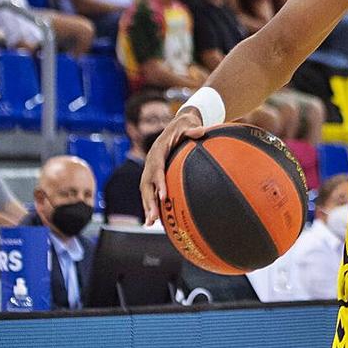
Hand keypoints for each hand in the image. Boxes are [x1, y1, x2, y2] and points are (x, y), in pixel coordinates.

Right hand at [140, 108, 206, 225]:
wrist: (178, 124)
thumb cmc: (185, 125)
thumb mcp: (189, 124)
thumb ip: (193, 129)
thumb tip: (201, 131)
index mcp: (158, 150)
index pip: (156, 167)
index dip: (158, 182)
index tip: (163, 196)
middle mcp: (151, 161)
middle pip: (146, 183)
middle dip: (149, 201)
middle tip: (154, 217)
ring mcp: (151, 168)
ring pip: (145, 189)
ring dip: (147, 206)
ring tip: (150, 223)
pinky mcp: (154, 174)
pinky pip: (150, 190)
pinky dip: (151, 203)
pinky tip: (155, 219)